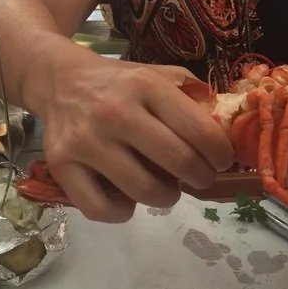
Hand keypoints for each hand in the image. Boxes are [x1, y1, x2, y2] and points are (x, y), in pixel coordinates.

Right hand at [40, 61, 233, 221]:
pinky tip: (129, 197)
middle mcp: (115, 112)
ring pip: (143, 191)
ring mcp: (85, 141)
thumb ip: (193, 99)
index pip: (199, 131)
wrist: (60, 81)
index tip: (221, 161)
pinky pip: (102, 209)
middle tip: (200, 177)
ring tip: (166, 187)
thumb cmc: (120, 84)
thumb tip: (227, 134)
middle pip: (177, 162)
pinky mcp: (62, 166)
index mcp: (145, 85)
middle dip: (201, 177)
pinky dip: (124, 212)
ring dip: (167, 196)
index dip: (220, 154)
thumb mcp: (159, 76)